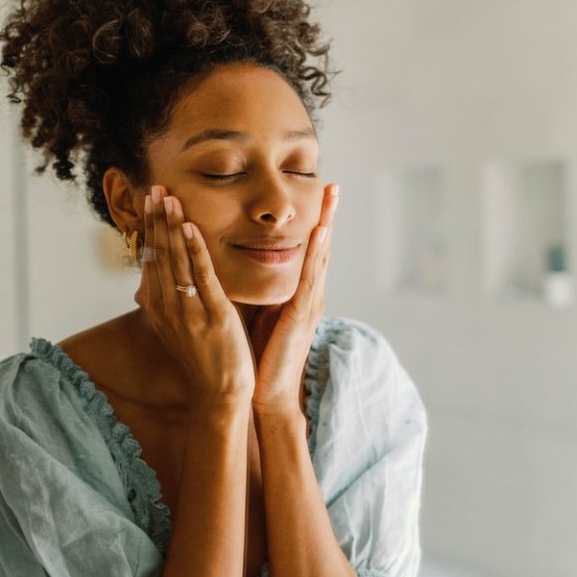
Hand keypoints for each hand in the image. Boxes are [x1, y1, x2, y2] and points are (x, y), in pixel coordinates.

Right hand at [134, 185, 255, 412]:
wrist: (219, 392)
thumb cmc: (203, 357)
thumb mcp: (177, 324)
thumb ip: (169, 296)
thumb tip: (159, 271)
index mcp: (157, 306)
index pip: (150, 258)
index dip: (150, 227)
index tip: (150, 200)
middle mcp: (167, 305)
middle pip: (159, 254)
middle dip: (157, 219)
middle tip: (156, 188)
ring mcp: (188, 310)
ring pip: (176, 259)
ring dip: (172, 226)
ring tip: (170, 198)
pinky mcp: (211, 314)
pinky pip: (201, 275)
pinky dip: (195, 249)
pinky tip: (191, 226)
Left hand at [250, 183, 339, 420]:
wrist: (266, 392)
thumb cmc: (261, 354)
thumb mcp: (260, 311)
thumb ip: (261, 288)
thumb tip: (243, 261)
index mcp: (299, 293)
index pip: (308, 251)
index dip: (315, 222)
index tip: (319, 193)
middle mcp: (309, 295)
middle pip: (320, 247)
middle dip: (327, 215)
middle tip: (334, 184)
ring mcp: (309, 304)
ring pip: (319, 257)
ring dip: (326, 225)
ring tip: (331, 197)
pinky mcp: (302, 316)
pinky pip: (309, 279)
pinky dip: (316, 253)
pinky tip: (319, 232)